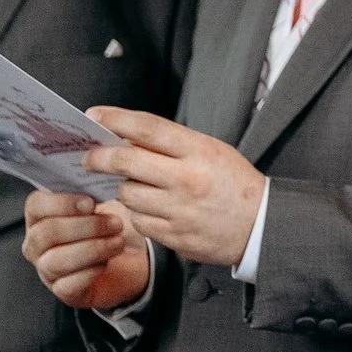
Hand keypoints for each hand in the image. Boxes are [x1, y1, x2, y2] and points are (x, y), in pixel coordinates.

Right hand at [22, 191, 149, 309]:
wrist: (132, 259)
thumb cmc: (110, 226)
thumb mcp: (103, 204)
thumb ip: (92, 190)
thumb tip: (97, 175)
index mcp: (41, 216)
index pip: (36, 206)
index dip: (62, 203)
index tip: (91, 203)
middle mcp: (37, 244)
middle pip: (46, 233)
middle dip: (85, 227)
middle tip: (115, 223)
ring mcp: (47, 270)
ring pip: (56, 260)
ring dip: (92, 249)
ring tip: (117, 241)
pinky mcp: (64, 291)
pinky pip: (69, 284)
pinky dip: (92, 271)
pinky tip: (107, 262)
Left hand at [83, 107, 264, 268]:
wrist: (261, 226)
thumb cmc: (234, 183)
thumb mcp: (212, 151)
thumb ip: (172, 144)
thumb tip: (126, 135)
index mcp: (199, 152)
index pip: (148, 128)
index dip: (116, 119)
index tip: (95, 115)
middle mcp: (187, 179)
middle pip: (125, 162)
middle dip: (98, 157)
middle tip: (89, 157)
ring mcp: (179, 210)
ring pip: (127, 194)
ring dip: (126, 188)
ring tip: (139, 187)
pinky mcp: (175, 236)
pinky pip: (138, 221)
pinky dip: (139, 214)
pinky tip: (154, 209)